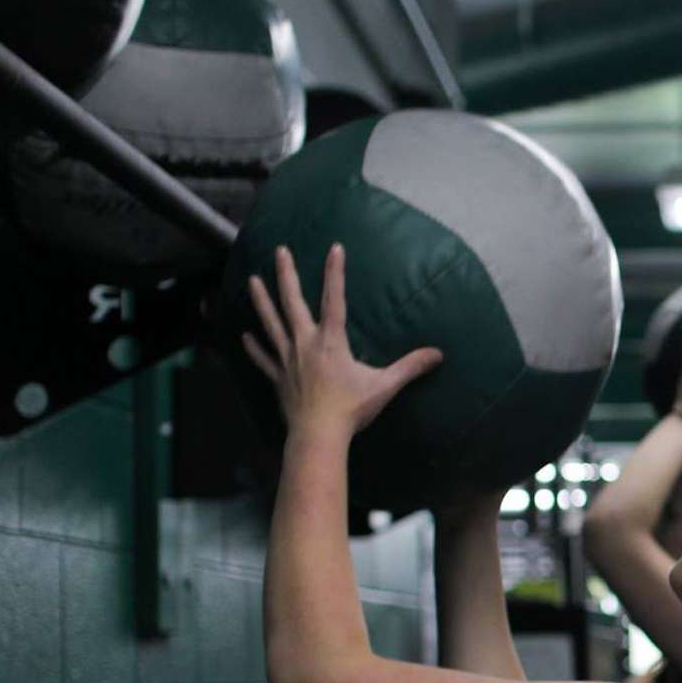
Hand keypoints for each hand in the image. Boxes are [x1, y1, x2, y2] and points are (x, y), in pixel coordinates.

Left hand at [243, 244, 442, 441]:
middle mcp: (305, 343)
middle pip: (292, 302)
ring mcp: (288, 360)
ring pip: (271, 323)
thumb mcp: (385, 386)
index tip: (334, 247)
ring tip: (252, 280)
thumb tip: (437, 355)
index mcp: (331, 341)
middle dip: (287, 274)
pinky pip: (263, 359)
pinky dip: (253, 348)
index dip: (335, 271)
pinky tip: (244, 336)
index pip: (335, 298)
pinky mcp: (278, 378)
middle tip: (280, 251)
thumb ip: (410, 367)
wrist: (318, 434)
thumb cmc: (351, 409)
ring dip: (261, 301)